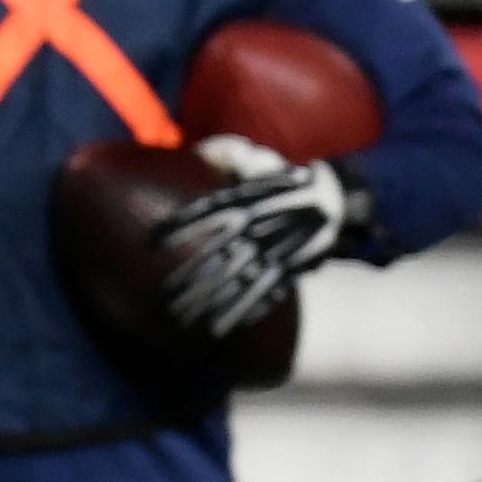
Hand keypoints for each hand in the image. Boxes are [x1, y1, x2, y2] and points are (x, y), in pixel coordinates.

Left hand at [153, 134, 367, 338]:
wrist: (332, 197)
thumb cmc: (284, 184)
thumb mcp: (258, 166)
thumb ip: (230, 159)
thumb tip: (205, 153)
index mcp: (245, 201)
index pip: (203, 215)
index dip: (175, 228)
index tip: (150, 244)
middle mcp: (256, 227)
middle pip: (215, 258)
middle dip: (189, 279)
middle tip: (164, 298)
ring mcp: (273, 249)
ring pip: (237, 282)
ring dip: (211, 303)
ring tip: (188, 322)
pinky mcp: (290, 267)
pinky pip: (265, 293)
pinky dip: (245, 311)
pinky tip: (224, 327)